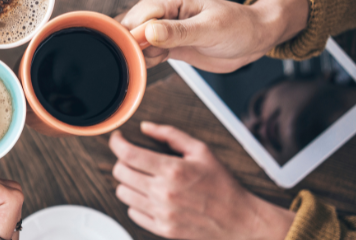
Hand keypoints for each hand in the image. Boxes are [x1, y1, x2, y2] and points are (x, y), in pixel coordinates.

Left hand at [109, 122, 294, 239]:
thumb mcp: (201, 151)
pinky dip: (136, 202)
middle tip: (133, 158)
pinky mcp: (162, 229)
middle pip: (120, 172)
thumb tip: (146, 127)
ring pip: (122, 192)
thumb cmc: (222, 185)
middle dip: (122, 161)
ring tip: (142, 178)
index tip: (117, 139)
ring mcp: (161, 212)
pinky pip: (132, 213)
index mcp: (173, 170)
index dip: (116, 143)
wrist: (238, 220)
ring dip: (127, 182)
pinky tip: (149, 196)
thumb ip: (171, 135)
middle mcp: (163, 192)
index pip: (128, 154)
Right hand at [119, 0, 308, 72]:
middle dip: (136, 48)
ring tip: (165, 56)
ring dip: (141, 55)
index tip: (145, 54)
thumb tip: (149, 32)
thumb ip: (178, 32)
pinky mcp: (163, 40)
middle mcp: (159, 7)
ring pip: (132, 42)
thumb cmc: (240, 27)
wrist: (254, 38)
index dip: (135, 38)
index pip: (135, 18)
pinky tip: (163, 60)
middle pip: (128, 30)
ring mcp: (160, 24)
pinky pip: (143, 51)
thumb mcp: (211, 30)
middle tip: (159, 56)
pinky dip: (147, 60)